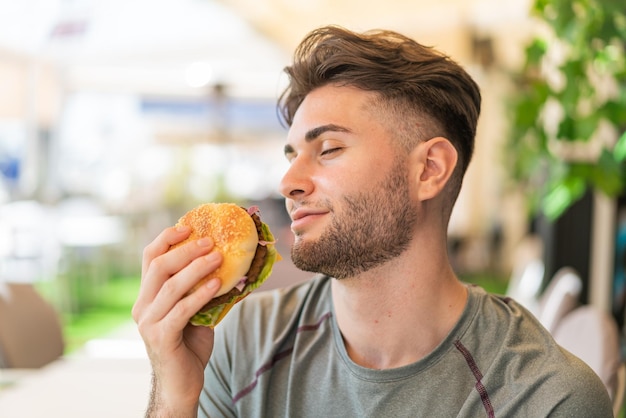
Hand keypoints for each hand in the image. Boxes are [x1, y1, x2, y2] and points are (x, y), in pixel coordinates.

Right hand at [132, 225, 222, 415]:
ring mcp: (148, 322)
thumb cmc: (190, 345)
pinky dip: (201, 294)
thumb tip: (232, 264)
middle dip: (186, 249)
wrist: (182, 384)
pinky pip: (182, 309)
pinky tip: (217, 284)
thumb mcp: (196, 311)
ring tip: (218, 257)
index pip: (150, 258)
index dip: (167, 239)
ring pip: (171, 285)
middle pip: (159, 266)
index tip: (188, 226)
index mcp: (147, 296)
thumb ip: (202, 289)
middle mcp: (142, 306)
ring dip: (197, 268)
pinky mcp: (160, 337)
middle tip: (210, 241)